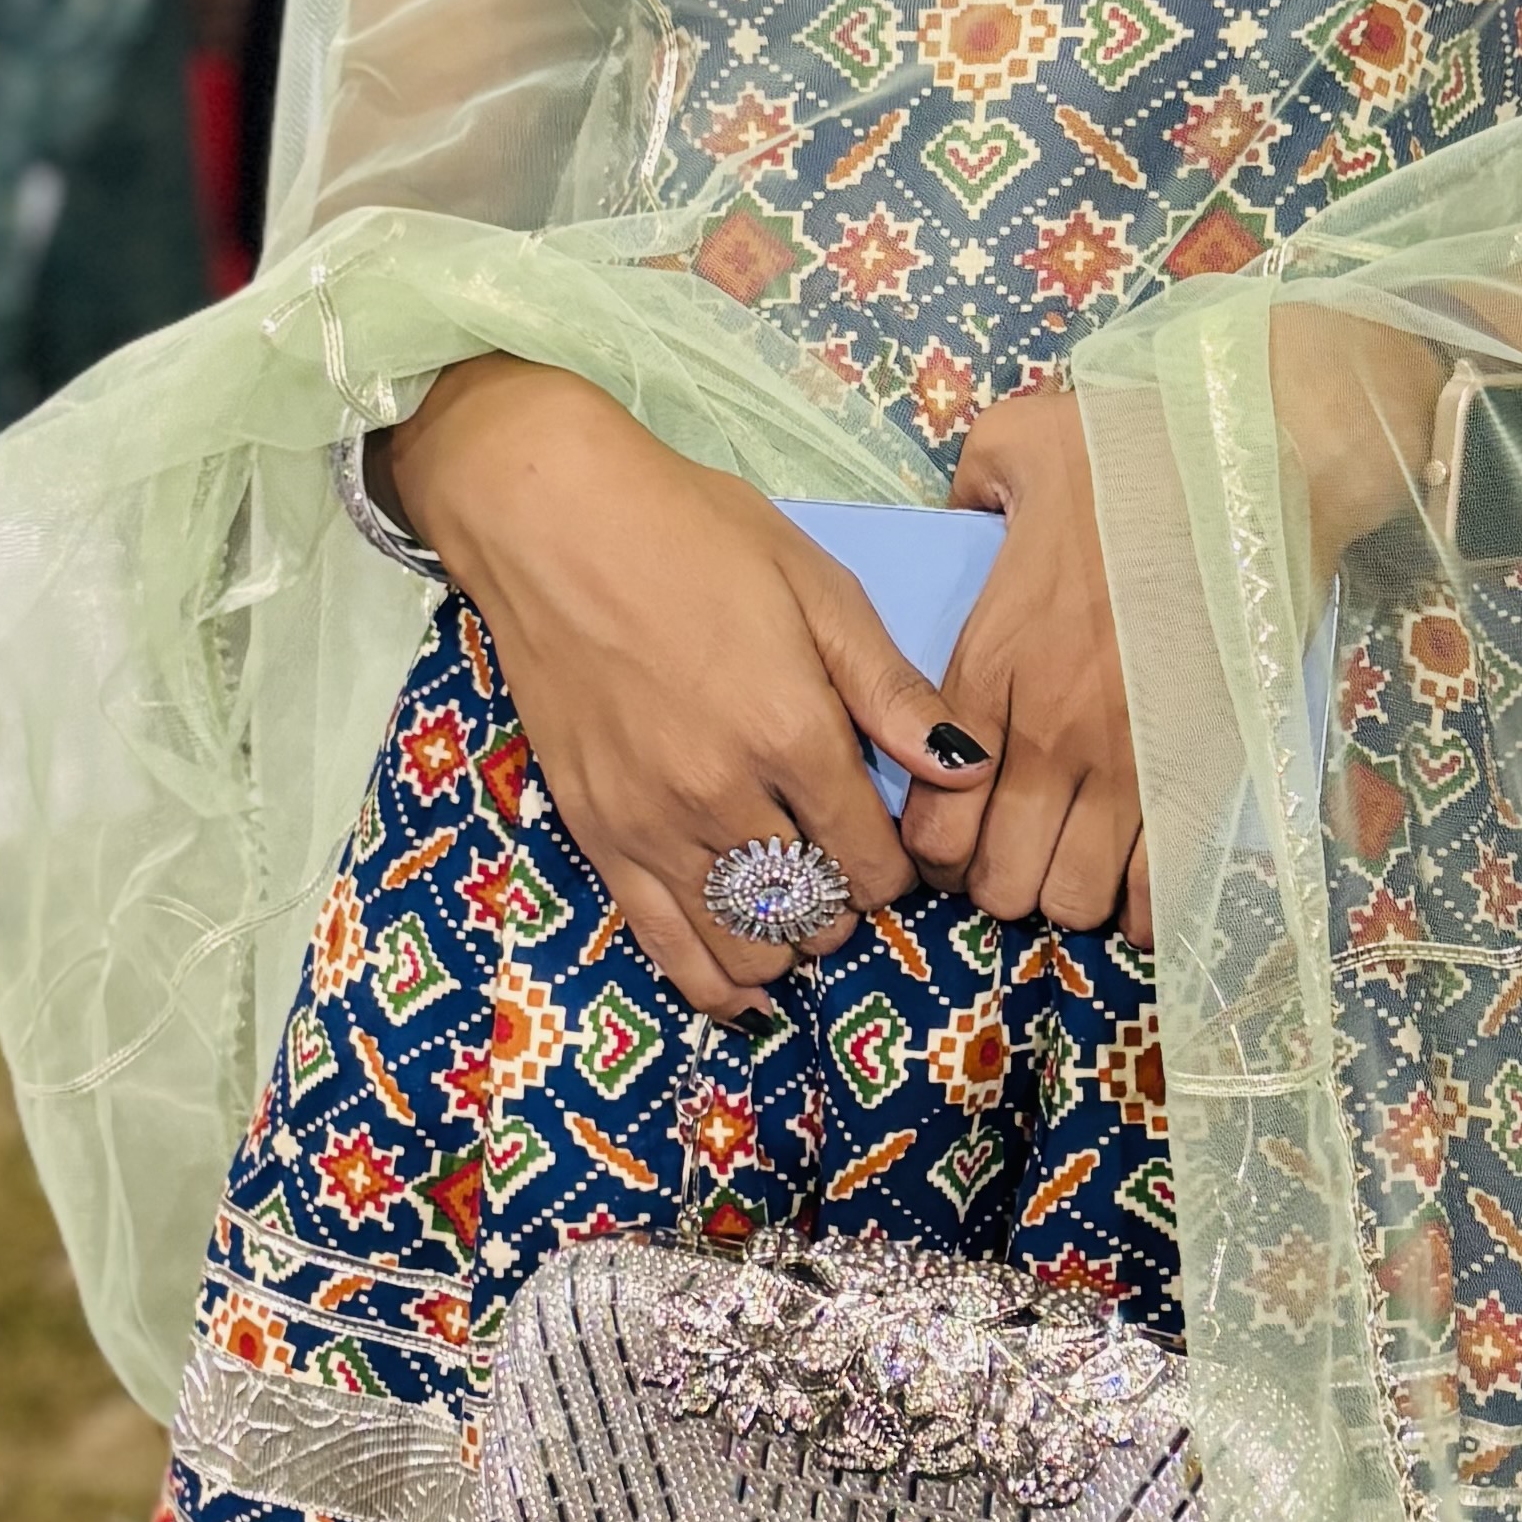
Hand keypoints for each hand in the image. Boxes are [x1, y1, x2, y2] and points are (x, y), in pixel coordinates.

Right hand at [387, 361, 976, 1022]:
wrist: (554, 523)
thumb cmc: (694, 535)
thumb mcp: (816, 588)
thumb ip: (891, 690)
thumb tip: (968, 768)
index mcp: (792, 733)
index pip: (874, 860)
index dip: (900, 870)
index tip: (897, 851)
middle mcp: (724, 796)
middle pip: (815, 907)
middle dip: (845, 905)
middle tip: (846, 875)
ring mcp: (654, 825)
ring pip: (746, 940)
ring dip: (788, 945)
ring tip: (800, 918)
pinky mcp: (598, 835)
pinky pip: (662, 943)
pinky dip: (711, 984)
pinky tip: (746, 998)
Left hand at [911, 377, 1148, 942]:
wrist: (1260, 460)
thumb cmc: (1139, 446)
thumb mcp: (1018, 442)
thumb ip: (968, 486)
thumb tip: (962, 512)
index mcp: (993, 664)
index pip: (932, 819)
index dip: (934, 848)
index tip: (953, 832)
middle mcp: (1050, 733)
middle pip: (999, 880)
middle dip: (998, 882)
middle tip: (1017, 850)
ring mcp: (1131, 761)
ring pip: (1073, 899)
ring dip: (1069, 892)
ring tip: (1079, 859)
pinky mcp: (1204, 769)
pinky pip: (1163, 887)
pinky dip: (1148, 906)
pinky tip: (1142, 883)